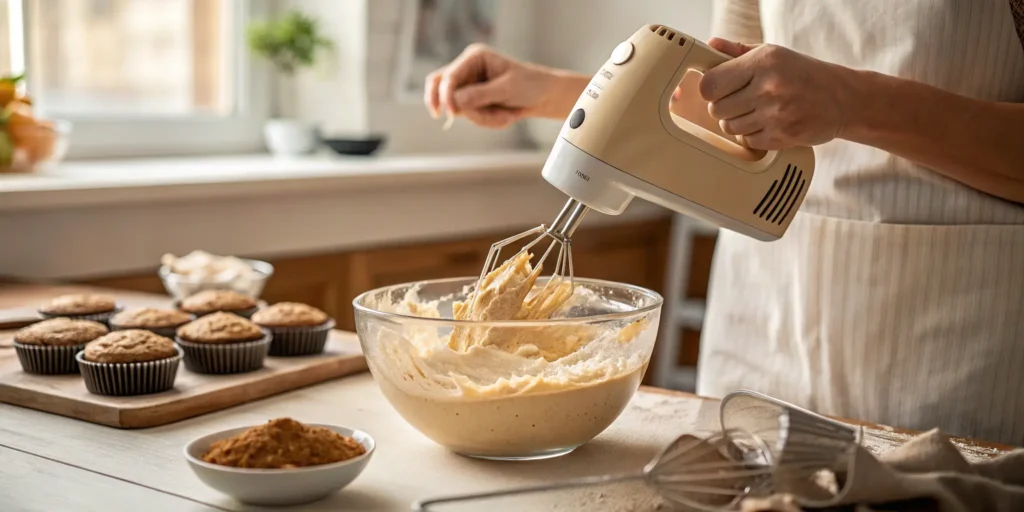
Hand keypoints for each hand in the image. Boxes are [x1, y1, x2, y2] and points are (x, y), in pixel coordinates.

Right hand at [424, 44, 567, 128]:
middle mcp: (466, 69)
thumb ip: (481, 94)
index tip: (451, 113)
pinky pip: (468, 116)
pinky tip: (503, 116)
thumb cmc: (529, 85)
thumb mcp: (507, 89)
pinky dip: (486, 121)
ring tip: (505, 116)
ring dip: (481, 117)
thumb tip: (456, 101)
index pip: (448, 76)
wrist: (541, 96)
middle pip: (440, 90)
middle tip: (458, 118)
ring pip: (456, 108)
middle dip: (460, 109)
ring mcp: (468, 86)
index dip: (446, 96)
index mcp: (474, 57)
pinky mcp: (471, 101)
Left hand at [698, 38, 853, 149]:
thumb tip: (711, 45)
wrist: (844, 99)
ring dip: (737, 123)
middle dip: (724, 107)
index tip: (718, 89)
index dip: (710, 89)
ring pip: (729, 127)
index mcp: (764, 61)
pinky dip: (752, 136)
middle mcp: (769, 87)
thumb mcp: (774, 54)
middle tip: (741, 102)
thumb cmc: (805, 74)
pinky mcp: (781, 137)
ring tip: (756, 112)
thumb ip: (739, 51)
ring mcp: (775, 114)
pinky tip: (767, 124)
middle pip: (716, 109)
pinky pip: (747, 141)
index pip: (710, 84)